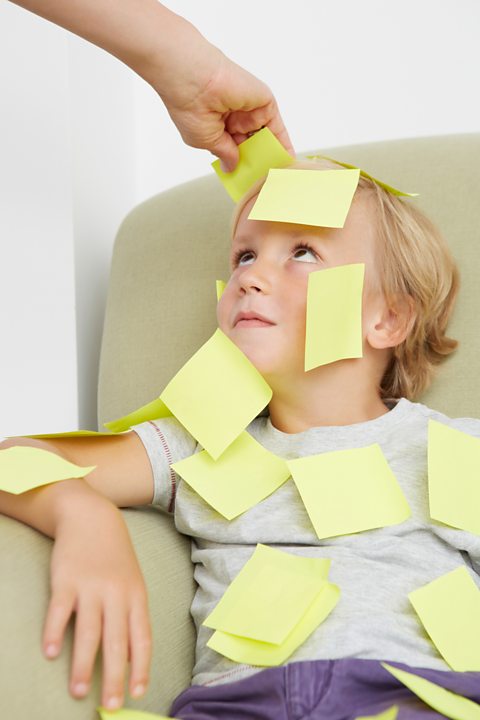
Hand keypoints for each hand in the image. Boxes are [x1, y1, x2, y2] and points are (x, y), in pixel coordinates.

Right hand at [42, 500, 150, 709]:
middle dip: (115, 676)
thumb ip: (131, 617)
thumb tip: (130, 659)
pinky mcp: (66, 579)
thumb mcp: (132, 583)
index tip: (138, 693)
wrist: (93, 517)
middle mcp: (116, 594)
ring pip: (89, 631)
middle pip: (117, 640)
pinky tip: (51, 653)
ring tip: (79, 691)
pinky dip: (56, 632)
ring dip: (83, 664)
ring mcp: (91, 586)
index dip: (141, 667)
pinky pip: (60, 610)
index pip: (142, 638)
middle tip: (111, 704)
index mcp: (136, 596)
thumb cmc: (115, 558)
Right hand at [150, 33, 294, 171]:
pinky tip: (285, 162)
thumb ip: (225, 154)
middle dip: (258, 162)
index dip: (241, 164)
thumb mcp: (207, 141)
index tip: (248, 182)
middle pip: (252, 144)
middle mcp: (235, 116)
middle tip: (266, 183)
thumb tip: (232, 168)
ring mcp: (250, 109)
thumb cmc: (190, 108)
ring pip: (266, 137)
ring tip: (278, 178)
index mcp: (218, 124)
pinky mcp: (264, 101)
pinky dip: (282, 144)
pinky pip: (277, 127)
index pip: (235, 148)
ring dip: (272, 155)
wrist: (193, 80)